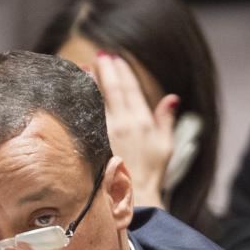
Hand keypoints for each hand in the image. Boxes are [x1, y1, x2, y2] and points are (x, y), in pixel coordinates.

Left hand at [92, 51, 178, 208]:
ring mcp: (109, 132)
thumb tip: (172, 98)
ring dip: (92, 81)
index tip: (117, 59)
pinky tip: (76, 93)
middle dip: (108, 70)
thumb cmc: (151, 172)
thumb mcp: (165, 145)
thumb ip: (165, 119)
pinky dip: (82, 102)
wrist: (135, 194)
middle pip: (114, 89)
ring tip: (86, 67)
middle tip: (101, 55)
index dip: (124, 72)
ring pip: (98, 100)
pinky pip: (88, 116)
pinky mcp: (95, 141)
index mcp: (143, 121)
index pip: (132, 89)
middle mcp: (126, 123)